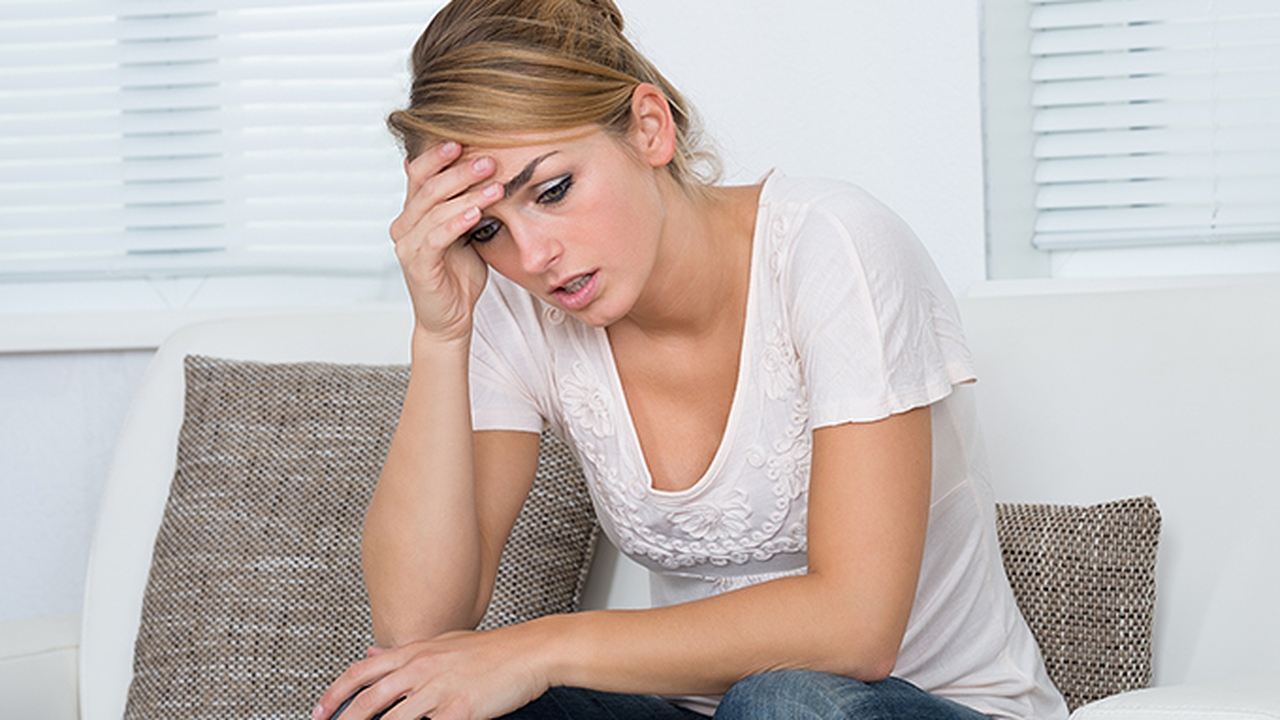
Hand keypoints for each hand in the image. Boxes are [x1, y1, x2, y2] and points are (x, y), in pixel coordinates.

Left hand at [313, 627, 550, 719]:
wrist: (530, 651)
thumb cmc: (492, 650)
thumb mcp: (443, 642)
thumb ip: (405, 651)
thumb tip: (372, 652)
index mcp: (415, 652)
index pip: (361, 672)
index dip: (334, 693)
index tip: (319, 711)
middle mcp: (421, 668)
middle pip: (368, 700)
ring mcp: (439, 689)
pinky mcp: (459, 710)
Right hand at [390, 142, 504, 343]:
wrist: (450, 318)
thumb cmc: (459, 274)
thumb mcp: (467, 231)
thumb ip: (467, 204)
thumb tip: (486, 172)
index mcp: (414, 213)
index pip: (420, 174)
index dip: (438, 156)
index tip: (464, 140)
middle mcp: (405, 225)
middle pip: (427, 187)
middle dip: (459, 171)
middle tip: (489, 160)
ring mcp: (407, 245)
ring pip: (434, 210)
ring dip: (466, 194)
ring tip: (494, 185)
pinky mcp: (417, 266)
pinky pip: (435, 238)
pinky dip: (456, 222)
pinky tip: (477, 213)